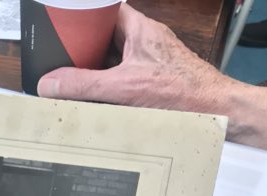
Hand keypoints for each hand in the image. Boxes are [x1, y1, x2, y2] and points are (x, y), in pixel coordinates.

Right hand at [36, 5, 241, 114]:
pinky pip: (124, 80)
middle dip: (83, 52)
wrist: (216, 112)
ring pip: (114, 62)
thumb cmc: (183, 91)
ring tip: (74, 84)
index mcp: (140, 30)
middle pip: (105, 40)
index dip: (83, 19)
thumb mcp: (123, 87)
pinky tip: (99, 102)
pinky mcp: (155, 82)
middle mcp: (146, 43)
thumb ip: (83, 86)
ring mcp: (151, 63)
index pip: (104, 12)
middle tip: (61, 63)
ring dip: (96, 74)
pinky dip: (109, 89)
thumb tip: (50, 84)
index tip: (62, 30)